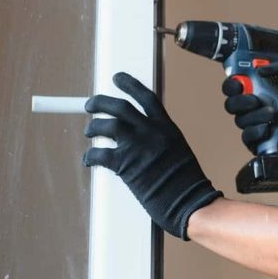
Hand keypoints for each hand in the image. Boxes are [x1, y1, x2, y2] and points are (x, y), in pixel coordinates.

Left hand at [82, 72, 221, 239]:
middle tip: (90, 105)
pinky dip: (90, 156)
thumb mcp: (178, 150)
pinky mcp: (124, 165)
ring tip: (90, 132)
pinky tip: (89, 159)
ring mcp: (137, 147)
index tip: (118, 78)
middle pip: (120, 107)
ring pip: (107, 125)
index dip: (130, 85)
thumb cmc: (185, 182)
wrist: (188, 200)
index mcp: (167, 127)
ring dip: (94, 128)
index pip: (146, 97)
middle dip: (101, 102)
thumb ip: (161, 139)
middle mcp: (151, 132)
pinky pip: (99, 154)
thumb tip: (142, 138)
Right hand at [222, 61, 277, 162]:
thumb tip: (260, 69)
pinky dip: (255, 131)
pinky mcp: (258, 141)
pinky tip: (266, 129)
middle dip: (240, 101)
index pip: (234, 86)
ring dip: (254, 116)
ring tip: (272, 113)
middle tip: (255, 100)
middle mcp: (253, 107)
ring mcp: (255, 125)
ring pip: (240, 120)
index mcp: (259, 89)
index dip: (231, 84)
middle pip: (232, 104)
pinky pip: (247, 137)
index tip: (239, 83)